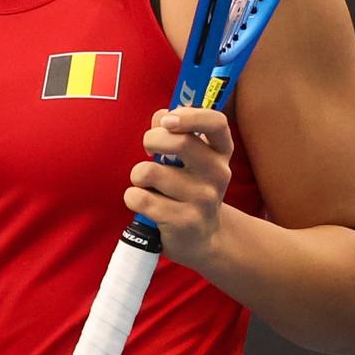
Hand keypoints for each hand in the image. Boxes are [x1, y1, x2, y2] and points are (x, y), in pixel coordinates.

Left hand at [123, 106, 233, 268]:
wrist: (202, 238)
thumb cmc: (188, 188)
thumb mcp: (191, 159)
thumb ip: (175, 131)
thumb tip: (160, 116)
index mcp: (221, 152)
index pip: (216, 122)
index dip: (190, 115)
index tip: (168, 121)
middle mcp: (218, 174)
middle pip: (179, 142)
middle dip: (151, 140)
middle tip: (149, 152)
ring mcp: (203, 199)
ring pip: (150, 171)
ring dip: (138, 175)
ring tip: (147, 185)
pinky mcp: (184, 221)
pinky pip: (140, 198)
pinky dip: (133, 197)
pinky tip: (144, 203)